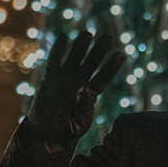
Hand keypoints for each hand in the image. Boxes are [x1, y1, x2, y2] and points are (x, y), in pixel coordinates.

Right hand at [22, 32, 125, 147]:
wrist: (46, 133)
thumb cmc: (66, 132)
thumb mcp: (78, 124)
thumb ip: (84, 109)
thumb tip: (89, 91)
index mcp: (89, 95)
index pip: (102, 78)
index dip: (111, 67)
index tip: (121, 55)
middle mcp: (78, 83)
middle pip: (90, 63)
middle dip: (98, 51)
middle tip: (107, 37)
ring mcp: (64, 79)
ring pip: (74, 58)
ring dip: (80, 46)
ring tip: (87, 33)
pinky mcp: (50, 78)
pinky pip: (54, 61)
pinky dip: (58, 49)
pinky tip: (63, 37)